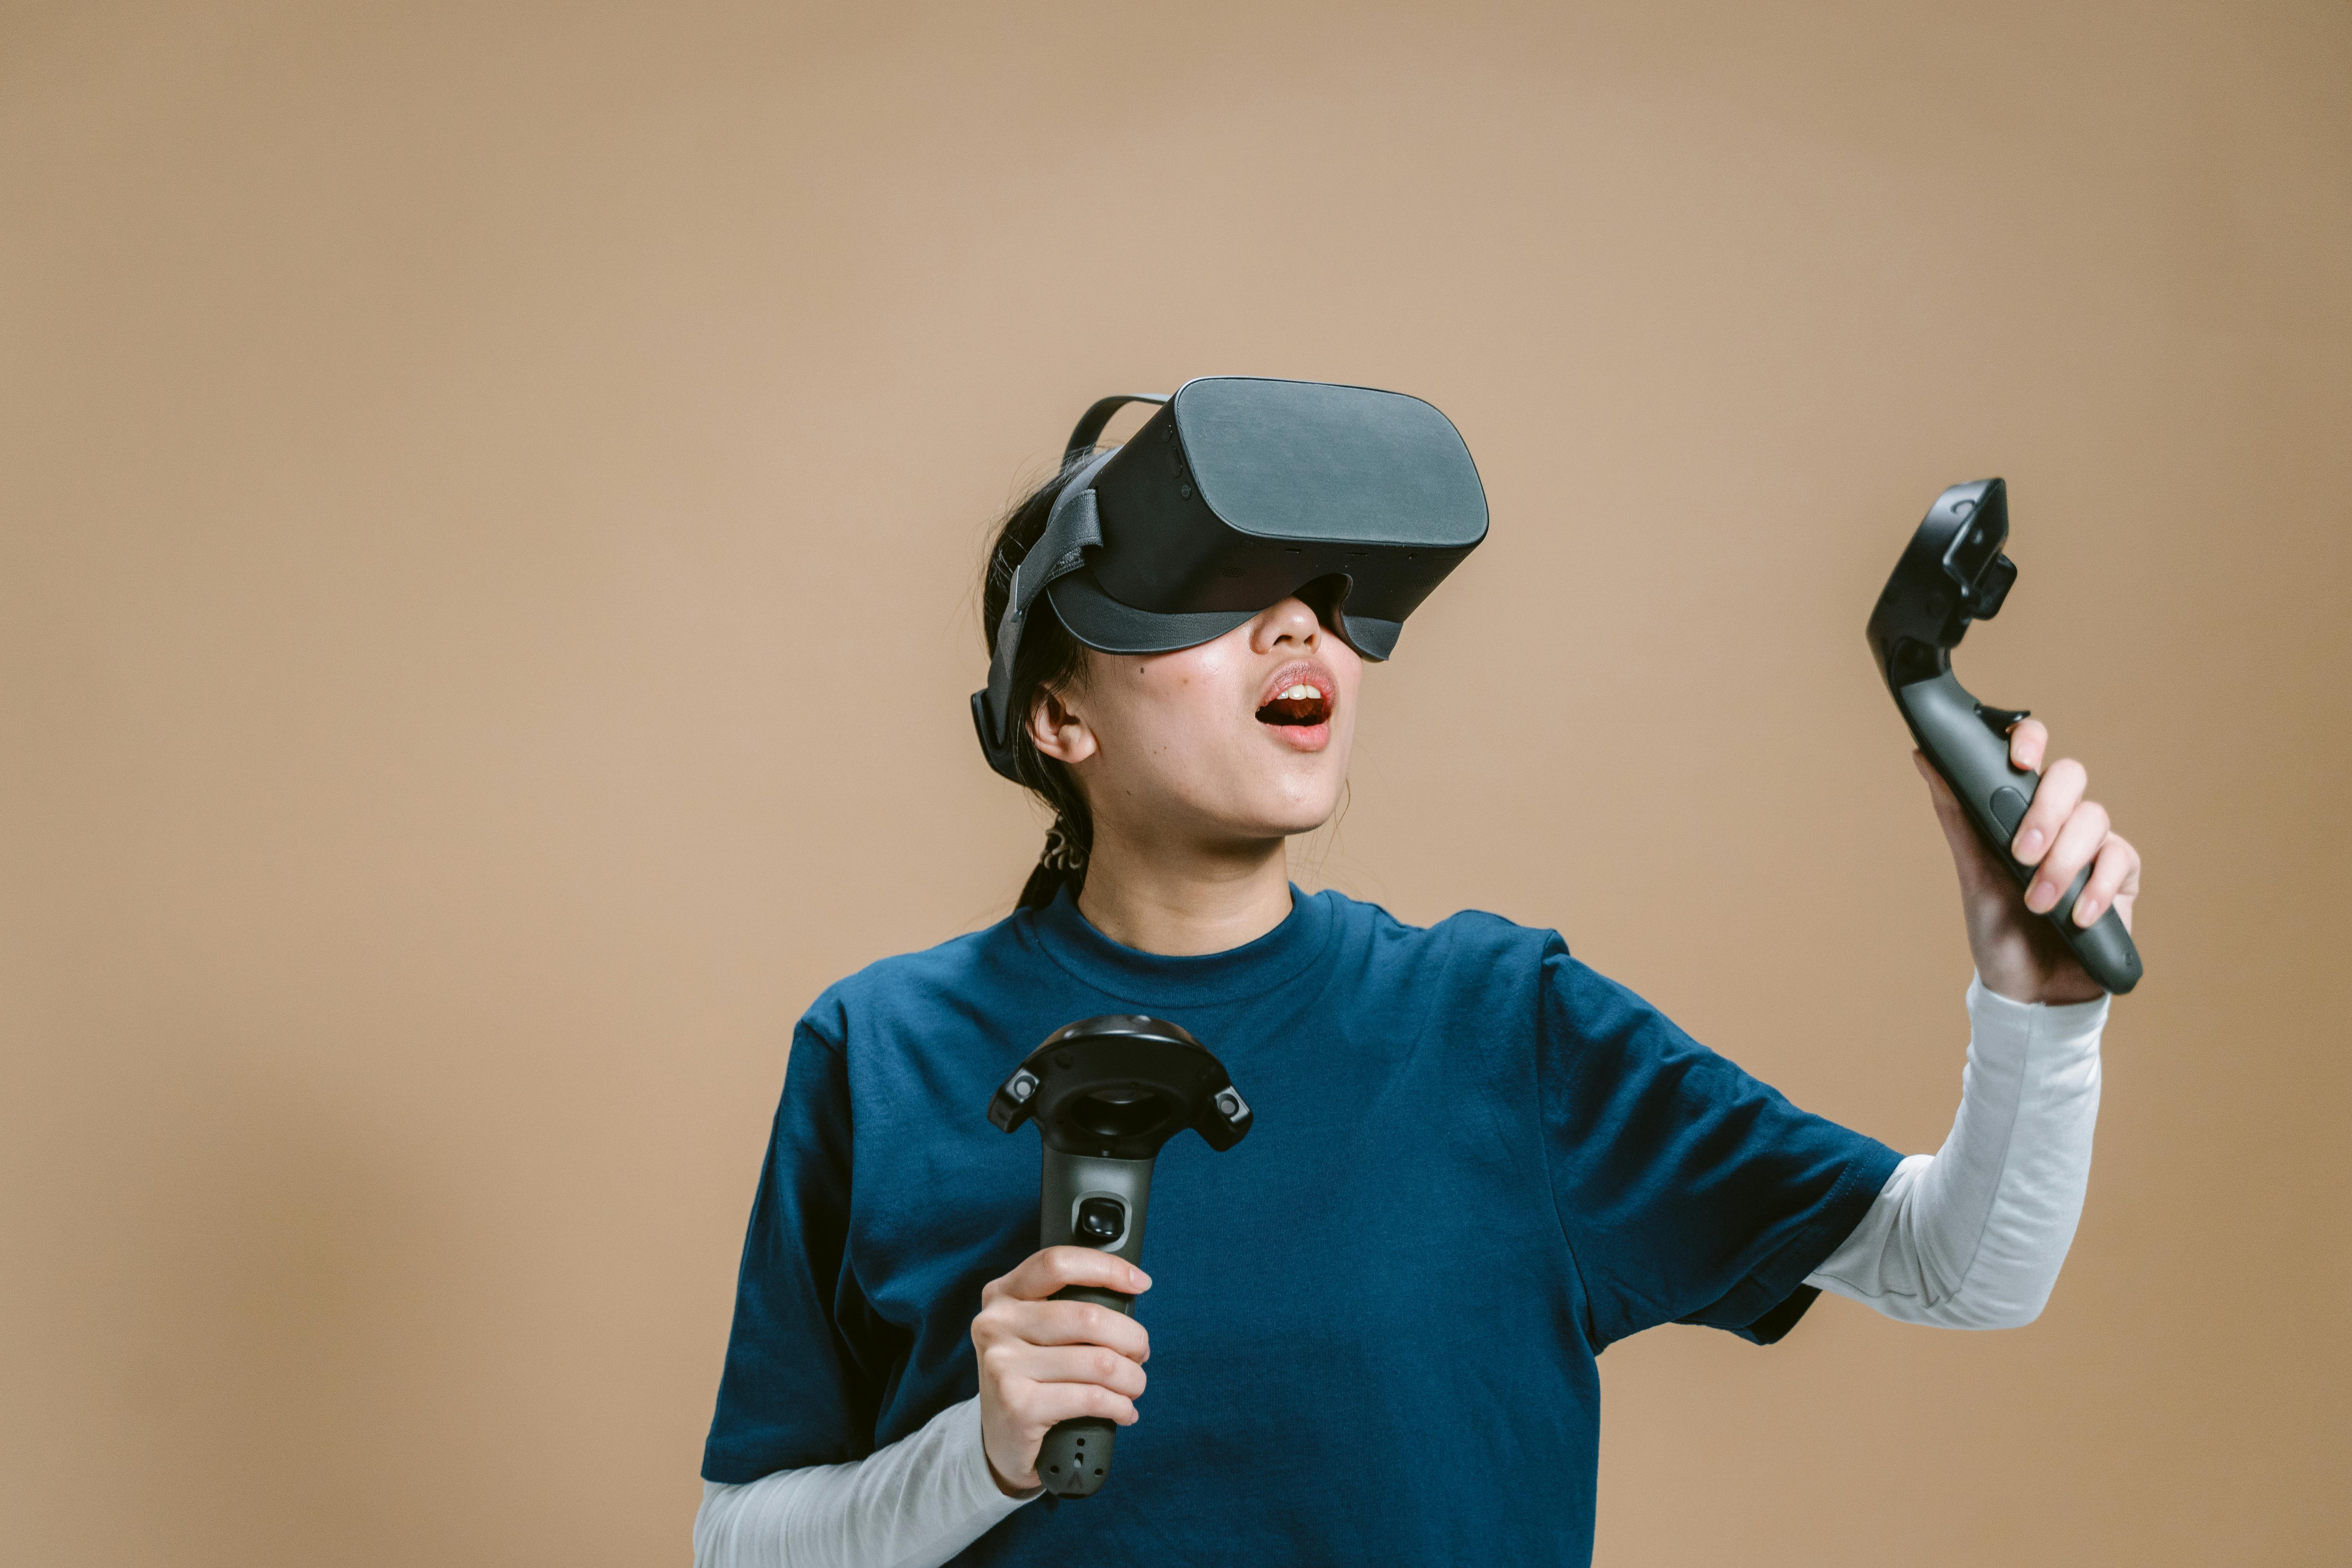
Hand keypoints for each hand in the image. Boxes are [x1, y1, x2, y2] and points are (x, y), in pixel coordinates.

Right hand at [971, 1247, 1152, 1495]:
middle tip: (1140, 1353)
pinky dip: (1119, 1406)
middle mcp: (996, 1324)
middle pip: (1088, 1317)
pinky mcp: (1017, 1405)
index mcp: (1002, 1295)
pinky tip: (1123, 1411)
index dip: (1107, 1269)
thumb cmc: (1032, 1379)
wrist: (1002, 1442)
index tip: (1140, 1283)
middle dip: (1131, 1337)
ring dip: (1131, 1378)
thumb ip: (1068, 1309)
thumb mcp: (1036, 1334)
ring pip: (1098, 1361)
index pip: (1058, 1263)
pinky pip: (1091, 1398)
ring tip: (1134, 1386)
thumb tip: (1130, 1296)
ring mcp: (1003, 1365)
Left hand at [1913, 719, 2140, 1004]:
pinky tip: (2077, 916)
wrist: (2029, 988)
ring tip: (2038, 903)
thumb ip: (1955, 814)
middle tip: (2021, 854)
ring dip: (2062, 863)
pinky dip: (2096, 887)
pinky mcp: (2120, 874)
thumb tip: (1924, 756)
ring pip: (2094, 817)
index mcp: (2019, 809)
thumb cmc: (1997, 927)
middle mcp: (2059, 819)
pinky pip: (2119, 858)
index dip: (2029, 741)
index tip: (2018, 760)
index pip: (2031, 753)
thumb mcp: (1970, 872)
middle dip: (2046, 813)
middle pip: (2070, 776)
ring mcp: (2092, 844)